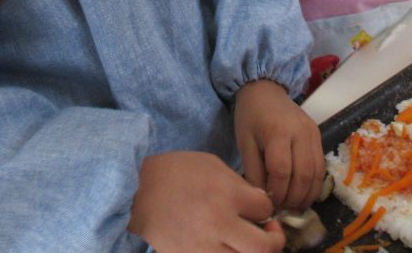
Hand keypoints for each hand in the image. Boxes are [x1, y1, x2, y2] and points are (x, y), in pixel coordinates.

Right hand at [130, 151, 284, 252]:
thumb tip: (260, 205)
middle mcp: (218, 223)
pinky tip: (228, 248)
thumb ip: (239, 186)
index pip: (265, 209)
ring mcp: (203, 247)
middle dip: (275, 241)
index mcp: (225, 194)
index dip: (268, 208)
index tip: (259, 206)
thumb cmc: (175, 173)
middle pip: (264, 247)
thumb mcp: (213, 165)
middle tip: (269, 233)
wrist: (136, 192)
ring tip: (248, 243)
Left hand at [233, 79, 324, 211]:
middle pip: (303, 175)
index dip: (277, 193)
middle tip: (282, 210)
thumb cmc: (250, 116)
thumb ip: (253, 171)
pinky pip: (321, 165)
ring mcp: (313, 133)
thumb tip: (263, 199)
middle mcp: (300, 133)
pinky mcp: (319, 135)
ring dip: (307, 194)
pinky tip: (304, 193)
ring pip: (317, 173)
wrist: (265, 89)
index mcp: (277, 132)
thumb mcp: (244, 143)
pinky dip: (314, 183)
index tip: (269, 204)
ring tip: (294, 206)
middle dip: (293, 198)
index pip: (281, 171)